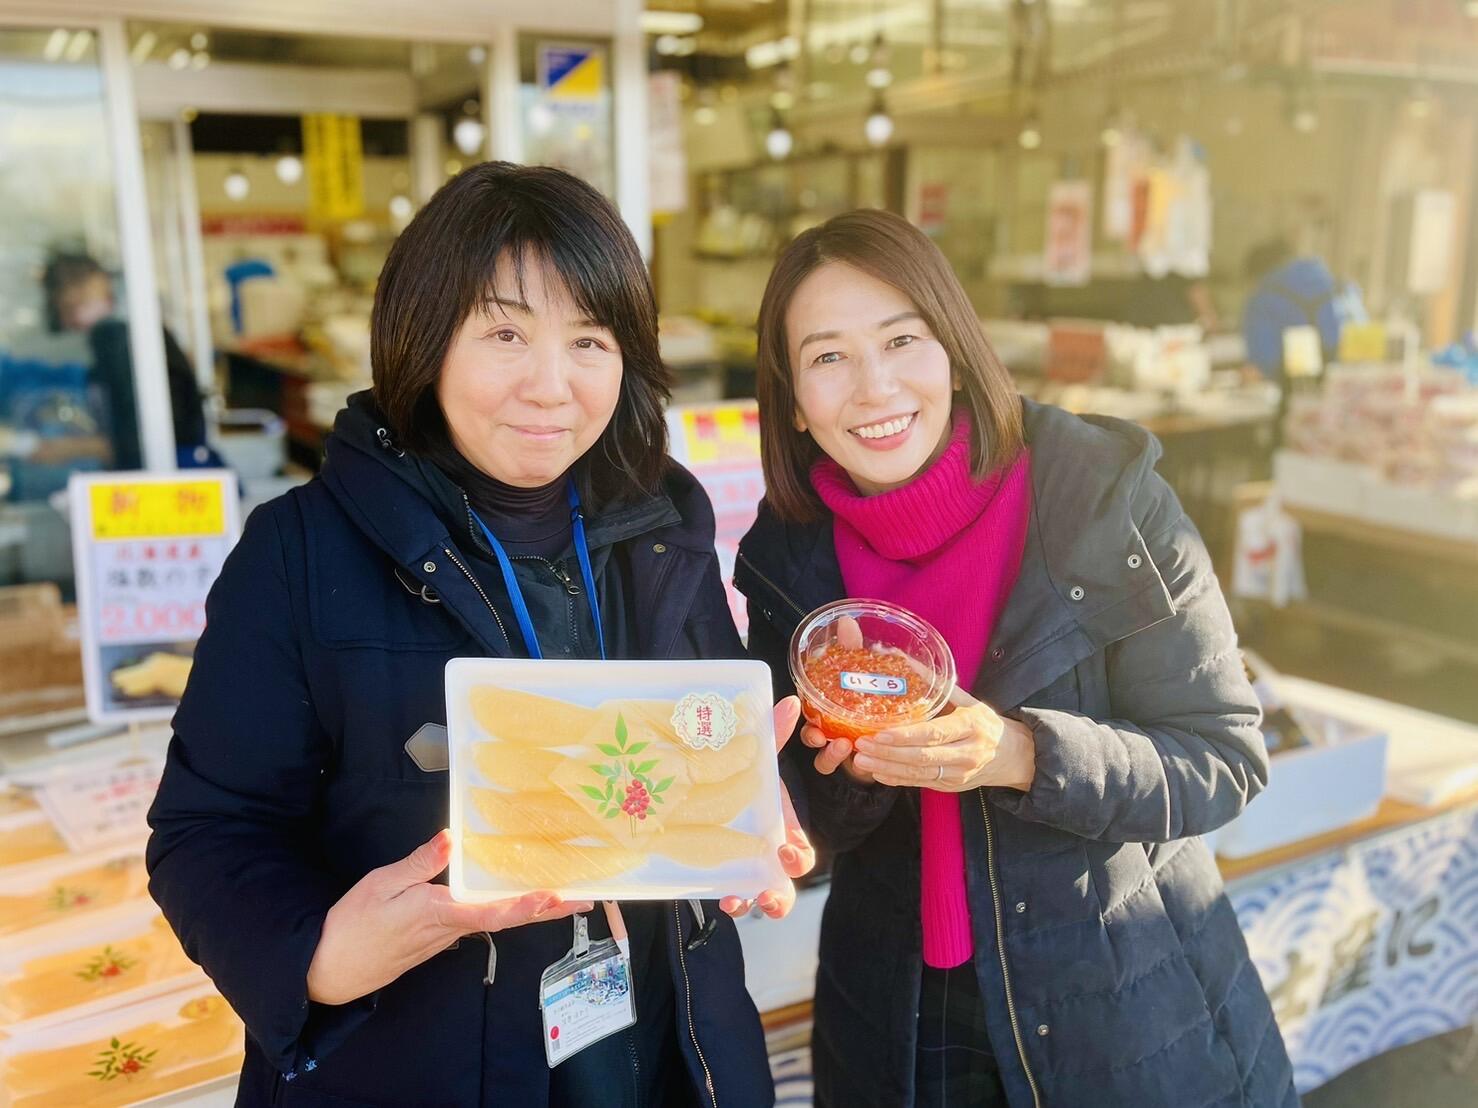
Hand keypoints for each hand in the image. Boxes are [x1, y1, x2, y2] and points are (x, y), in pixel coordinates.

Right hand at [306, 829, 589, 1005]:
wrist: (329, 968)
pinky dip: (505, 911)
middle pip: (508, 918)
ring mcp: (446, 937)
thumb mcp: (382, 884)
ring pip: (497, 920)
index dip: (526, 905)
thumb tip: (453, 838)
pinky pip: (479, 921)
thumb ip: (420, 863)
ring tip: (562, 896)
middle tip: (585, 900)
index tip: (554, 896)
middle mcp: (451, 929)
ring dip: (531, 910)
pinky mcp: (438, 938)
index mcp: (440, 914)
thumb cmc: (353, 925)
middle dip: (547, 909)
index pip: (493, 912)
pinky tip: (514, 898)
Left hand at [721, 696, 816, 920]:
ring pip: (757, 897)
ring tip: (738, 902)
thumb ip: (773, 733)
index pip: (801, 853)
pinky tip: (719, 896)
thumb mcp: (756, 756)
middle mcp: (768, 854)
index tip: (783, 850)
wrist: (708, 783)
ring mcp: (746, 866)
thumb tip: (789, 702)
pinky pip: (730, 894)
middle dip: (779, 896)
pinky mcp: (721, 872)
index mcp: (783, 830)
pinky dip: (728, 899)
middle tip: (767, 893)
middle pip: (784, 885)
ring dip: (751, 904)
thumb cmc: (743, 773)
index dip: (797, 857)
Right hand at [792, 614, 876, 784]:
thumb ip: (852, 649)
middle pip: (810, 739)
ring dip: (830, 757)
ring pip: (825, 762)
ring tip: (847, 746)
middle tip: (822, 736)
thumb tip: (846, 621)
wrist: (903, 726)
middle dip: (812, 739)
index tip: (811, 719)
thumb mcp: (865, 670)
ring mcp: (844, 752)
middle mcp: (829, 732)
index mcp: (824, 708)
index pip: (806, 713)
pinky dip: (859, 770)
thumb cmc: (874, 695)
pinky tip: (870, 763)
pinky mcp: (862, 767)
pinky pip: (854, 772)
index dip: (800, 717)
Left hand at [851, 689, 1035, 792]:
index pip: (934, 733)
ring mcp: (959, 773)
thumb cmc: (985, 723)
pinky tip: (877, 773)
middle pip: (922, 756)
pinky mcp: (951, 786)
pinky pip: (921, 783)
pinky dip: (897, 779)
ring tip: (861, 760)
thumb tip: (905, 660)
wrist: (1011, 756)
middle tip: (861, 746)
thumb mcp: (969, 701)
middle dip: (888, 753)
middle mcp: (966, 753)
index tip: (879, 734)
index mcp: (971, 727)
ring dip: (887, 768)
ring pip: (919, 773)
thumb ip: (939, 685)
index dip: (905, 736)